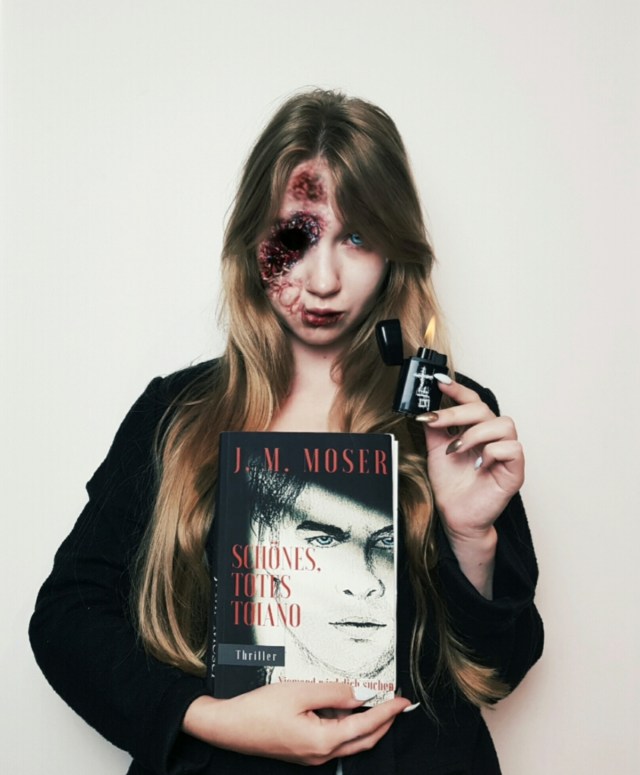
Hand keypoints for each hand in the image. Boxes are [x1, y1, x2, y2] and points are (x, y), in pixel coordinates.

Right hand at [182, 682, 410, 764]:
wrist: (229, 727)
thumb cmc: (259, 709)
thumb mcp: (300, 691)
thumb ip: (334, 692)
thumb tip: (360, 693)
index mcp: (323, 741)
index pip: (366, 726)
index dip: (387, 711)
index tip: (402, 700)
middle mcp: (321, 754)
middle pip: (363, 739)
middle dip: (384, 721)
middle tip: (397, 703)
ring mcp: (312, 755)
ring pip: (350, 740)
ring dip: (366, 722)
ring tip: (374, 699)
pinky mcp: (304, 750)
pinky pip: (334, 739)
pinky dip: (347, 724)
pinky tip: (344, 706)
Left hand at [418, 379, 523, 595]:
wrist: (454, 515)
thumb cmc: (451, 485)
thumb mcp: (435, 450)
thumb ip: (434, 429)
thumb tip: (426, 407)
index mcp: (477, 430)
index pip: (473, 401)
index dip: (458, 390)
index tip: (439, 383)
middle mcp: (493, 437)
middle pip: (484, 408)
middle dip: (457, 412)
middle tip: (436, 421)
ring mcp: (506, 453)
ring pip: (503, 423)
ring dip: (475, 433)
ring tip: (456, 449)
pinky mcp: (515, 471)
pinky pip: (512, 448)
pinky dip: (492, 452)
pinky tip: (478, 464)